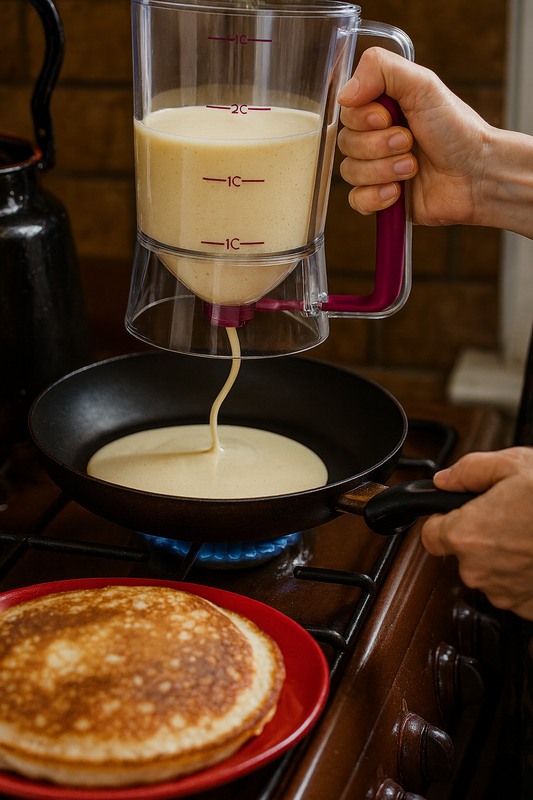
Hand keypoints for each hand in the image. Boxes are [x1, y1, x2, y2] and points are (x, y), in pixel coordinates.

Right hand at [336, 47, 532, 237]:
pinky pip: (356, 200)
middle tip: (409, 143)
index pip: (347, 112)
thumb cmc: (457, 129)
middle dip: (378, 146)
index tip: (387, 118)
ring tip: (413, 167)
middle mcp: (376, 138)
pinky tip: (398, 192)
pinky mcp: (381, 199)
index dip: (362, 119)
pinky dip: (375, 196)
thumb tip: (344, 94)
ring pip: (349, 172)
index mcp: (382, 109)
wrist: (477, 175)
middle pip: (346, 143)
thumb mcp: (423, 84)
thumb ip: (380, 70)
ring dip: (383, 170)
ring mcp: (378, 170)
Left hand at [421, 448, 532, 619]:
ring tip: (531, 531)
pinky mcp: (529, 608)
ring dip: (504, 554)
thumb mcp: (513, 465)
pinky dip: (526, 572)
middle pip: (463, 554)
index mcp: (467, 534)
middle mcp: (480, 570)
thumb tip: (446, 479)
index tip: (454, 513)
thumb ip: (469, 471)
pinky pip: (516, 588)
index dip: (441, 520)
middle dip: (480, 534)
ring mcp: (506, 593)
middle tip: (508, 514)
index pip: (430, 535)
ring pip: (491, 572)